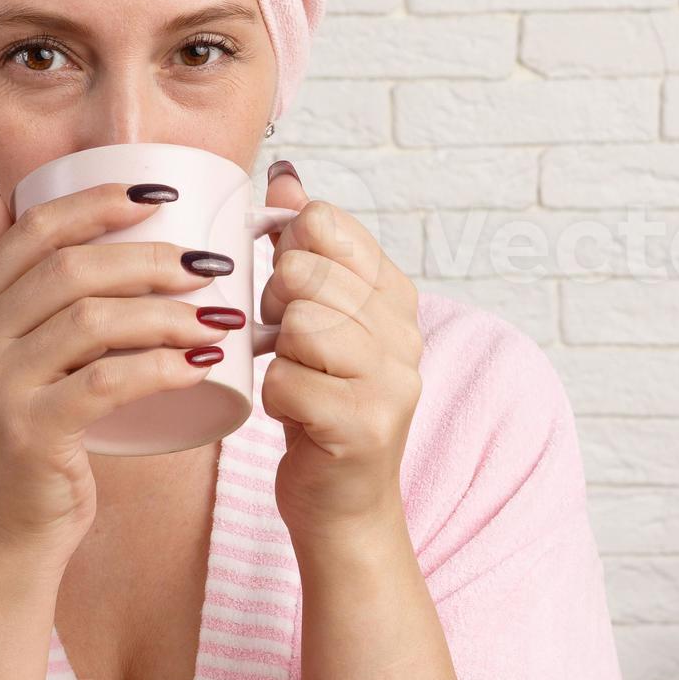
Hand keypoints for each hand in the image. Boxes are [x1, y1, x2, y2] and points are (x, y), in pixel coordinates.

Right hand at [0, 179, 233, 565]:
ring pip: (91, 320)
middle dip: (149, 257)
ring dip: (166, 312)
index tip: (160, 197)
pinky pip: (107, 382)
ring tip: (218, 315)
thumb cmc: (30, 436)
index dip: (97, 201)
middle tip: (209, 262)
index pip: (33, 229)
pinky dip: (162, 367)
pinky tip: (204, 363)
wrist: (7, 535)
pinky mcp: (29, 432)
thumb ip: (7, 282)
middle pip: (70, 268)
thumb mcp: (7, 353)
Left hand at [256, 163, 423, 541]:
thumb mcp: (316, 318)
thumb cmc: (320, 405)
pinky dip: (273, 399)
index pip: (325, 225)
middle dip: (276, 308)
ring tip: (297, 381)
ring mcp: (392, 380)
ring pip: (298, 324)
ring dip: (277, 357)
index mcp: (394, 295)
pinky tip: (296, 416)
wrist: (341, 505)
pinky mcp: (364, 424)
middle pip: (304, 272)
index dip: (288, 253)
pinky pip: (286, 380)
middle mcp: (404, 332)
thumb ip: (306, 244)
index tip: (293, 294)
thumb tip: (285, 175)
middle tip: (289, 347)